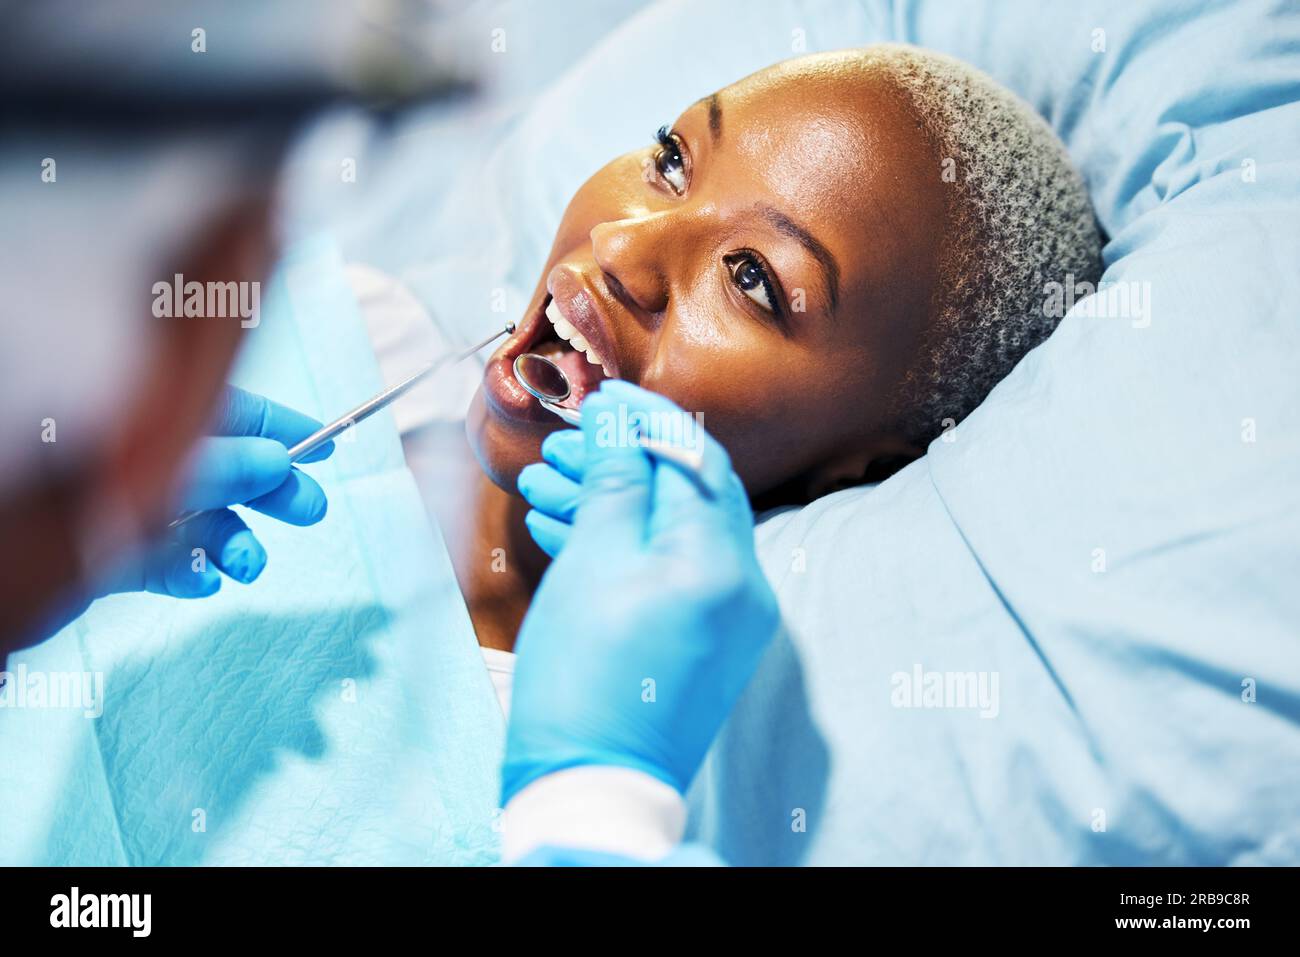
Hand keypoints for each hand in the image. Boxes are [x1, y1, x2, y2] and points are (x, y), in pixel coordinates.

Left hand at [100, 385, 333, 597]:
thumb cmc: (48, 487)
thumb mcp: (151, 465)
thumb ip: (220, 466)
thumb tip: (277, 460)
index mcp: (145, 413)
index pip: (228, 412)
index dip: (281, 427)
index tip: (327, 446)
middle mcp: (136, 453)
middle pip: (221, 467)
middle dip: (270, 492)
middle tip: (310, 511)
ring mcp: (120, 504)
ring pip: (197, 519)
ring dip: (233, 542)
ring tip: (247, 564)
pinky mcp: (103, 553)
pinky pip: (160, 559)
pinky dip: (189, 571)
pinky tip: (201, 580)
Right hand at [503, 380, 778, 800]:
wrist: (590, 788)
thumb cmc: (585, 679)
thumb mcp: (594, 562)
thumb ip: (616, 480)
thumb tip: (619, 415)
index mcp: (725, 563)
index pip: (697, 460)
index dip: (645, 420)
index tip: (596, 399)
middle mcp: (743, 589)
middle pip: (684, 497)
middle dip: (619, 464)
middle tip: (557, 448)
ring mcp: (727, 623)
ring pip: (669, 538)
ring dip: (611, 506)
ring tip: (542, 487)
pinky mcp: (701, 647)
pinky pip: (667, 579)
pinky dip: (622, 553)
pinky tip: (564, 532)